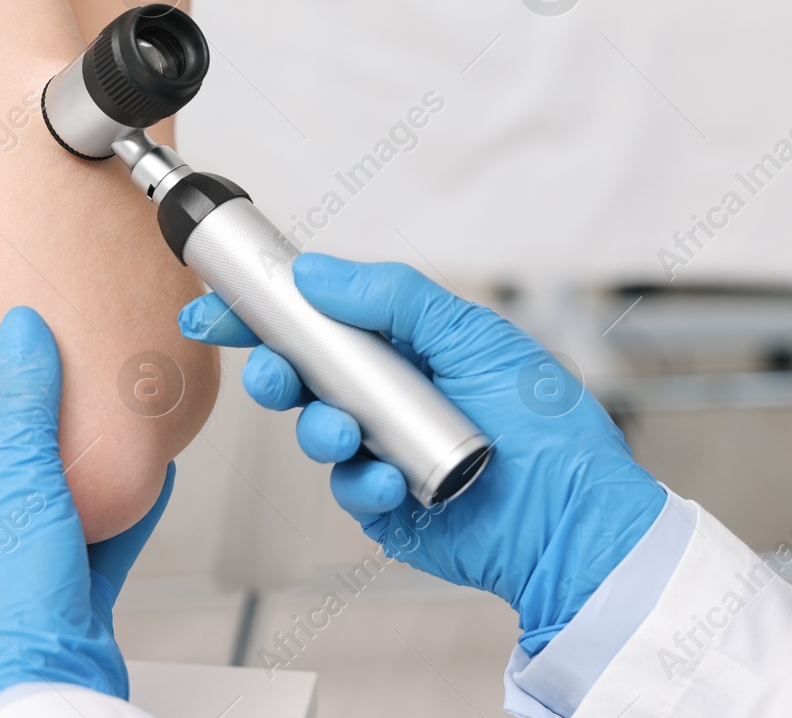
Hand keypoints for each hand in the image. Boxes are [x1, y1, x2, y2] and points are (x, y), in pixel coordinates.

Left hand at [0, 307, 174, 717]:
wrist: (46, 691)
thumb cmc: (7, 605)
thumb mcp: (16, 482)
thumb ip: (21, 404)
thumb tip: (19, 332)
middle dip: (14, 406)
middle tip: (36, 359)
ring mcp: (16, 566)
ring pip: (46, 494)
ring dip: (74, 455)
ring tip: (99, 408)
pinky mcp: (63, 593)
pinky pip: (95, 536)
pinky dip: (121, 506)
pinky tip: (148, 479)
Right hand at [180, 255, 665, 654]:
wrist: (574, 518)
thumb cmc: (546, 425)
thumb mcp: (473, 337)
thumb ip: (394, 298)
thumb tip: (317, 273)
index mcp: (406, 344)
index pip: (322, 319)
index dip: (266, 313)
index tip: (217, 307)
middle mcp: (389, 393)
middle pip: (303, 373)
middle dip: (275, 371)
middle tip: (273, 373)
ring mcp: (385, 447)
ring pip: (315, 430)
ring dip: (318, 429)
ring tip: (345, 433)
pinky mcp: (387, 502)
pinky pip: (349, 487)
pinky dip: (363, 481)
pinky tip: (393, 480)